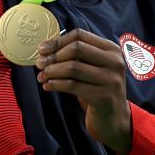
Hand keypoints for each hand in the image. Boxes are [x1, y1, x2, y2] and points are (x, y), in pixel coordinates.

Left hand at [36, 28, 131, 154]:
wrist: (114, 119)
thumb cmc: (99, 90)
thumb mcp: (94, 69)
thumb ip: (78, 56)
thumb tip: (47, 48)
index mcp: (112, 50)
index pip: (81, 35)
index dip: (58, 40)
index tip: (42, 49)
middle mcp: (115, 62)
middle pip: (77, 48)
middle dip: (53, 55)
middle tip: (40, 64)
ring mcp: (111, 79)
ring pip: (73, 67)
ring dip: (52, 71)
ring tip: (41, 76)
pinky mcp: (103, 97)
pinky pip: (73, 85)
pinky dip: (56, 84)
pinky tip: (48, 86)